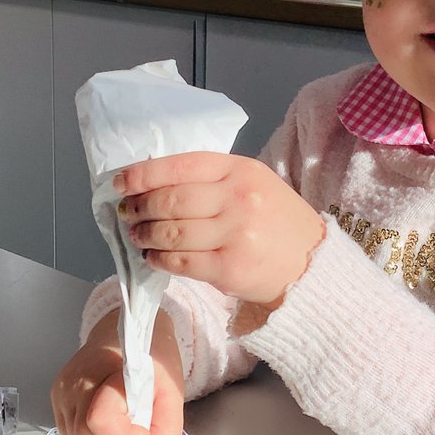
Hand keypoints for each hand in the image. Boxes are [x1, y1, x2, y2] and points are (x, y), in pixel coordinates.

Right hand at [50, 308, 184, 434]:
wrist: (128, 330)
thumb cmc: (153, 356)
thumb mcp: (173, 391)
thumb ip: (166, 429)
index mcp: (106, 373)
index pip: (99, 421)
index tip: (144, 432)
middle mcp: (74, 385)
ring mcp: (60, 393)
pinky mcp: (56, 400)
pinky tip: (112, 430)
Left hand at [117, 151, 324, 305]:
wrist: (313, 265)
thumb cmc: (279, 222)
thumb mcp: (256, 184)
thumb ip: (214, 180)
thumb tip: (156, 184)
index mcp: (241, 171)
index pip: (180, 166)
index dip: (144, 174)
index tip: (121, 183)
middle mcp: (238, 198)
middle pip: (170, 200)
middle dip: (139, 207)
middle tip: (127, 213)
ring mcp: (235, 234)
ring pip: (170, 232)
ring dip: (145, 234)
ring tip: (137, 235)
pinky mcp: (229, 267)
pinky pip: (180, 261)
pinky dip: (159, 258)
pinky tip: (153, 256)